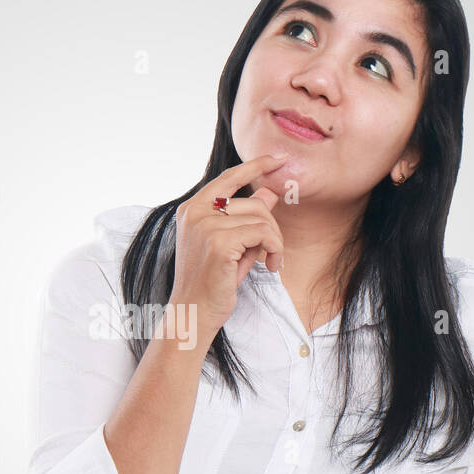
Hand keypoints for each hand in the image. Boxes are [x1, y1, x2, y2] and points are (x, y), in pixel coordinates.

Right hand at [169, 153, 287, 346]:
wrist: (193, 313)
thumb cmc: (211, 282)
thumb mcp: (231, 244)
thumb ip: (245, 217)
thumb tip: (269, 192)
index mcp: (192, 209)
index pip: (229, 177)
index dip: (256, 165)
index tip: (280, 159)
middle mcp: (195, 212)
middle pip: (253, 202)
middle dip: (271, 227)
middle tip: (272, 252)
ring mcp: (205, 226)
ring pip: (261, 218)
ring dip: (274, 242)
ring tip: (270, 262)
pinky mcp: (220, 243)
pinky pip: (263, 234)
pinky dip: (274, 249)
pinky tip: (270, 266)